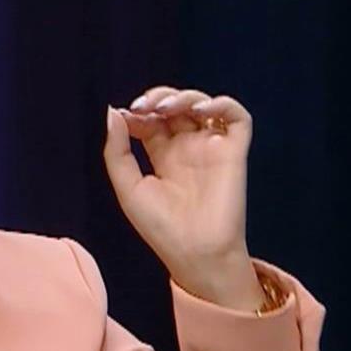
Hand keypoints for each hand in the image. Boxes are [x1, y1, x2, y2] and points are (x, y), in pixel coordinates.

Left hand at [102, 86, 261, 308]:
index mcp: (163, 157)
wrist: (196, 252)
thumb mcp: (128, 188)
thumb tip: (112, 113)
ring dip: (184, 97)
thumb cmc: (161, 228)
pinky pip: (237, 117)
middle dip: (159, 98)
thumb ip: (117, 152)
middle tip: (145, 107)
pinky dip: (223, 104)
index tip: (126, 115)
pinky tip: (201, 110)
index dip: (139, 111)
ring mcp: (212, 148)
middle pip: (176, 107)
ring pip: (203, 105)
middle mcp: (188, 149)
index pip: (152, 120)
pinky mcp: (234, 152)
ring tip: (167, 108)